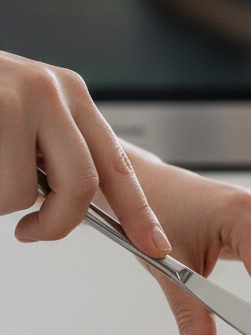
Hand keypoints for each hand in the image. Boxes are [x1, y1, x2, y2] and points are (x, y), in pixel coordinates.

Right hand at [0, 51, 169, 256]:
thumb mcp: (26, 116)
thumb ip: (56, 152)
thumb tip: (85, 207)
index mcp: (71, 95)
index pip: (116, 165)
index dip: (138, 211)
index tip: (154, 244)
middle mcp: (49, 90)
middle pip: (80, 186)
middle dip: (56, 223)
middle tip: (32, 231)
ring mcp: (12, 97)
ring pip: (21, 193)